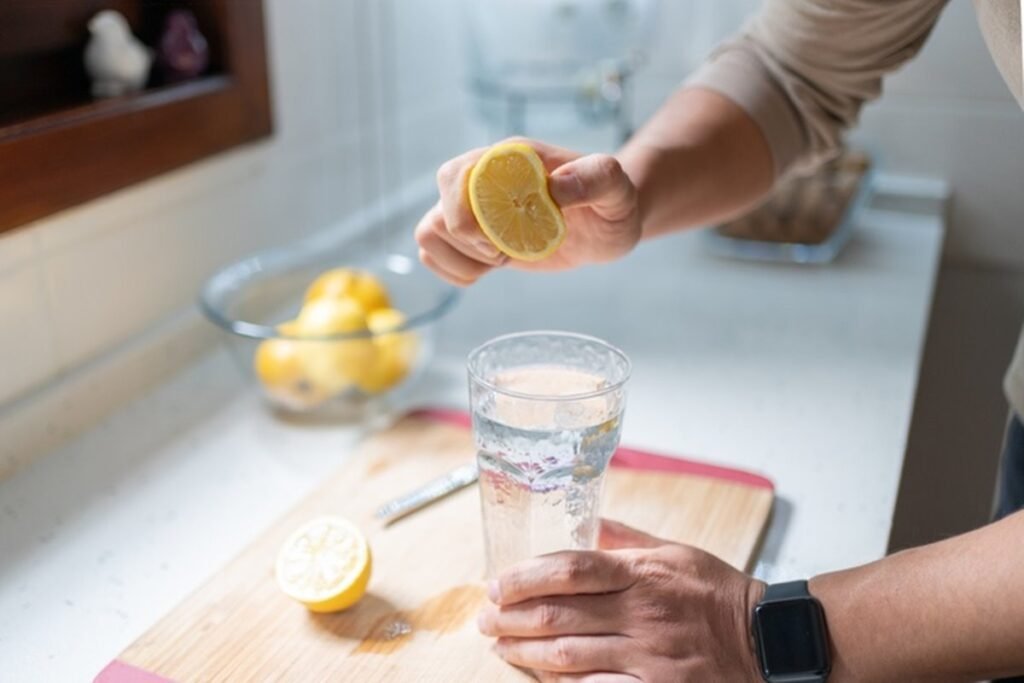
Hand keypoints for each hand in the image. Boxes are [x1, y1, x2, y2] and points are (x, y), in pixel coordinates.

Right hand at [414, 137, 641, 285]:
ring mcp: (476, 211)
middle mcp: (483, 180)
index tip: (500, 240)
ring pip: (429, 233)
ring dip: (458, 258)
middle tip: (504, 254)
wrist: (609, 224)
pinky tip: (488, 271)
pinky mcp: (476, 239)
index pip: (455, 174)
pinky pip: (435, 254)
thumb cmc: (613, 202)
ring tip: (498, 261)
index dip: (465, 213)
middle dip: (464, 242)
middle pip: (436, 208)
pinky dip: (454, 271)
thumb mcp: (617, 189)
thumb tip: (556, 187)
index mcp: (508, 159)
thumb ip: (596, 178)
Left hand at [477, 519, 765, 681]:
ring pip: (567, 655)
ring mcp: (648, 656)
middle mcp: (642, 613)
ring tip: (500, 646)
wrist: (765, 641)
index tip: (497, 583)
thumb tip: (586, 522)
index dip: (526, 576)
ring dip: (524, 652)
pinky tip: (540, 677)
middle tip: (485, 618)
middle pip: (559, 614)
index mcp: (643, 574)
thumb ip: (626, 539)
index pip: (571, 569)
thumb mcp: (676, 552)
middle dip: (511, 617)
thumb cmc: (717, 594)